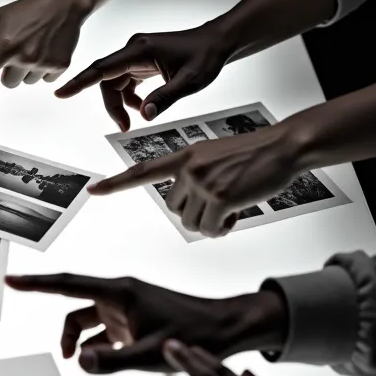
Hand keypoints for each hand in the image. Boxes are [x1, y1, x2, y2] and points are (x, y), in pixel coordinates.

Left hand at [0, 0, 88, 115]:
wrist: (64, 3)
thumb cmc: (28, 9)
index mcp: (5, 45)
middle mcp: (24, 56)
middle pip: (8, 83)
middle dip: (10, 70)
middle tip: (19, 49)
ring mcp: (42, 62)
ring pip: (26, 82)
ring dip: (27, 70)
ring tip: (35, 46)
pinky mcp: (59, 65)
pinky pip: (45, 80)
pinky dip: (44, 69)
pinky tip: (47, 50)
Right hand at [5, 273, 286, 372]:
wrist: (228, 329)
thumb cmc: (195, 335)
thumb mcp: (151, 354)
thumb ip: (111, 361)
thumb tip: (79, 362)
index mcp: (119, 291)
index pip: (67, 284)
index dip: (36, 283)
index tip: (12, 278)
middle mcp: (119, 294)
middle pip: (75, 309)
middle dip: (67, 333)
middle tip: (69, 359)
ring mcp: (127, 306)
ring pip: (89, 322)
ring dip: (85, 343)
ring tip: (91, 365)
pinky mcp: (135, 318)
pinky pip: (106, 330)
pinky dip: (101, 346)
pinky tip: (110, 362)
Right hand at [55, 24, 234, 129]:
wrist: (216, 43)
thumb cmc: (206, 56)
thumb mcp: (190, 82)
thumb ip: (166, 97)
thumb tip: (144, 115)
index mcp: (140, 50)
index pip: (102, 68)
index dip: (80, 82)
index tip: (61, 93)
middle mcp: (134, 50)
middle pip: (106, 79)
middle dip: (111, 105)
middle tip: (124, 127)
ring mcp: (136, 55)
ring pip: (114, 82)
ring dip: (120, 103)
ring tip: (133, 120)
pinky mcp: (141, 61)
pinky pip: (124, 81)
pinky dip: (129, 97)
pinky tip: (143, 106)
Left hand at [89, 124, 304, 236]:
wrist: (282, 146)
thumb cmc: (253, 154)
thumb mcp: (213, 157)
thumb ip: (193, 175)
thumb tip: (187, 208)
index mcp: (183, 156)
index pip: (142, 171)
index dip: (117, 184)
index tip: (94, 190)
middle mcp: (187, 168)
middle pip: (174, 210)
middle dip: (195, 213)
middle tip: (220, 204)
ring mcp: (202, 182)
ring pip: (192, 223)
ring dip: (212, 223)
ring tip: (231, 206)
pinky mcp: (220, 197)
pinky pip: (212, 229)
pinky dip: (224, 228)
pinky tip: (238, 212)